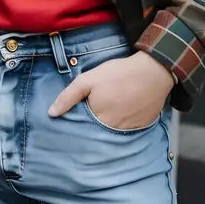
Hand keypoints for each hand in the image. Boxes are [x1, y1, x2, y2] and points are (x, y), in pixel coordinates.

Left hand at [48, 51, 174, 130]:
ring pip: (113, 130)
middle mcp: (114, 131)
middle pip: (98, 130)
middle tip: (99, 103)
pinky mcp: (142, 126)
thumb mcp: (88, 80)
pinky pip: (128, 128)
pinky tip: (124, 107)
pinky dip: (124, 120)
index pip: (83, 127)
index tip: (79, 110)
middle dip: (93, 121)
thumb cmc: (118, 74)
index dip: (79, 118)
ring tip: (111, 104)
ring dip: (109, 121)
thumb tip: (51, 113)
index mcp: (99, 121)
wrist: (153, 71)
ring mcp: (130, 131)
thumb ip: (68, 96)